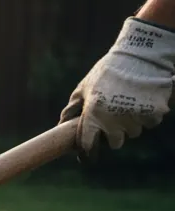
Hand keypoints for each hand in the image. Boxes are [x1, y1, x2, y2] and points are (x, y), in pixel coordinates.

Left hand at [61, 17, 174, 153]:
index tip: (88, 151)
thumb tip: (60, 124)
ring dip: (132, 123)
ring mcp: (136, 118)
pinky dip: (149, 114)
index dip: (88, 149)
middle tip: (115, 117)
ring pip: (134, 132)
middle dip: (114, 133)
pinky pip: (151, 122)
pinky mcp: (155, 113)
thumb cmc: (108, 70)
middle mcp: (114, 120)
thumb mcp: (85, 86)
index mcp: (94, 115)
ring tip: (130, 102)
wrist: (141, 53)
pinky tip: (144, 99)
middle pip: (116, 143)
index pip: (88, 145)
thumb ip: (72, 107)